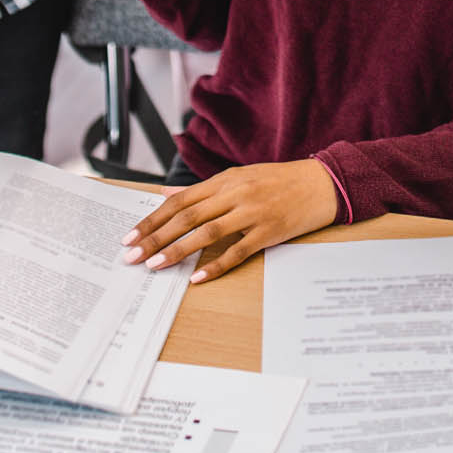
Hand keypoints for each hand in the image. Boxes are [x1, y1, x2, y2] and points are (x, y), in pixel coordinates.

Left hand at [121, 160, 341, 281]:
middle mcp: (235, 194)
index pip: (179, 201)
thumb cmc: (278, 180)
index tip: (131, 236)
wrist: (321, 183)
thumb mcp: (238, 176)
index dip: (152, 219)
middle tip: (133, 256)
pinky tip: (197, 277)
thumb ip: (202, 189)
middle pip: (187, 218)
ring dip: (178, 250)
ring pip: (207, 233)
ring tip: (156, 266)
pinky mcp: (268, 232)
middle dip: (155, 237)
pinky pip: (238, 251)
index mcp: (224, 180)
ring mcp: (252, 213)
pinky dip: (216, 265)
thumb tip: (166, 194)